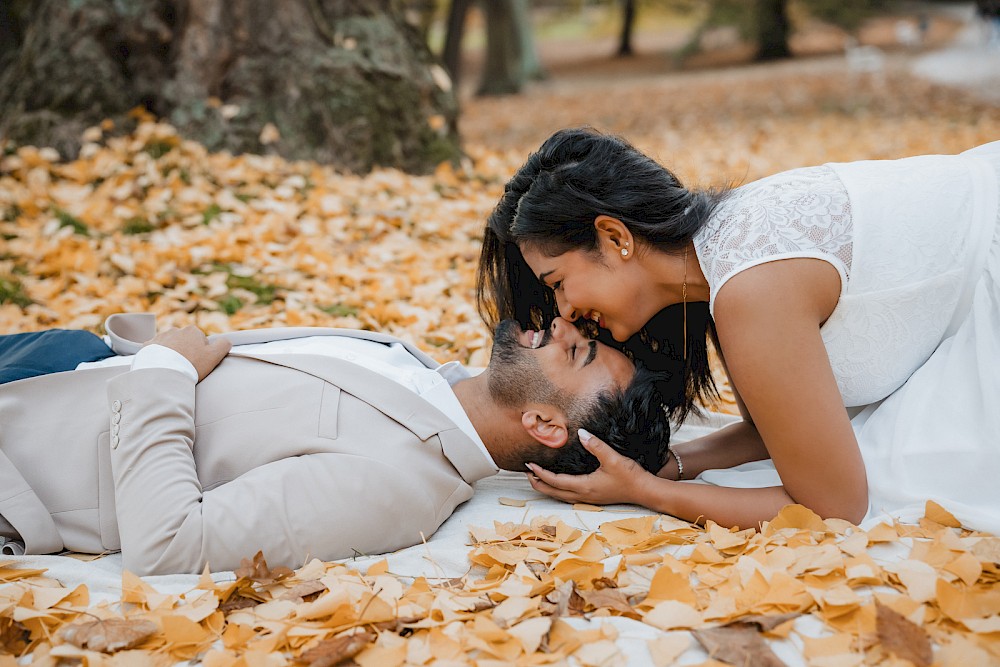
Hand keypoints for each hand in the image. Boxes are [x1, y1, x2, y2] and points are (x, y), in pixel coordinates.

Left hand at [146, 326, 231, 381]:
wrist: (164, 373)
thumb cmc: (191, 364)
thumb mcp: (215, 356)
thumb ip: (224, 345)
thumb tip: (226, 341)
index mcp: (193, 330)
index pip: (201, 341)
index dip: (202, 354)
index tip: (198, 363)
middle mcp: (176, 330)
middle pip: (185, 342)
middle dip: (186, 352)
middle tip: (186, 367)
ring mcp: (161, 337)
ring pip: (170, 345)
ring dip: (172, 354)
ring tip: (173, 367)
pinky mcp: (148, 345)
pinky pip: (155, 350)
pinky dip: (158, 356)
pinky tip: (161, 365)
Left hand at [526, 429, 658, 505]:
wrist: (645, 491)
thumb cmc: (630, 477)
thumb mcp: (613, 458)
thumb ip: (596, 445)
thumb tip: (581, 433)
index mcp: (585, 487)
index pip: (555, 481)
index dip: (541, 473)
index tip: (529, 465)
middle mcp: (583, 495)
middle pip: (553, 492)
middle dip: (538, 483)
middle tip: (526, 473)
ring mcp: (589, 498)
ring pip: (560, 496)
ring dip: (547, 488)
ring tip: (537, 479)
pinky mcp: (594, 498)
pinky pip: (569, 496)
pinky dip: (558, 490)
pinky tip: (559, 485)